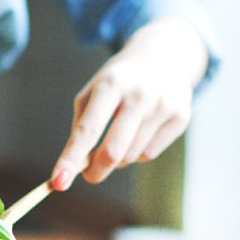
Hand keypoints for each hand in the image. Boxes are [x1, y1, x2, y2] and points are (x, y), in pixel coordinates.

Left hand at [50, 17, 207, 190]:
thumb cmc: (117, 82)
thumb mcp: (92, 93)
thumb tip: (75, 168)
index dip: (71, 159)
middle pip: (112, 152)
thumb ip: (81, 128)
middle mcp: (140, 94)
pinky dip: (137, 153)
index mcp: (111, 85)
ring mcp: (164, 105)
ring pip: (130, 156)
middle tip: (88, 175)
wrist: (163, 57)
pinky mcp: (181, 116)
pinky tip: (139, 131)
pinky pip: (149, 154)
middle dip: (95, 171)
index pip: (87, 131)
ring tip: (118, 136)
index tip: (57, 183)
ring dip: (117, 158)